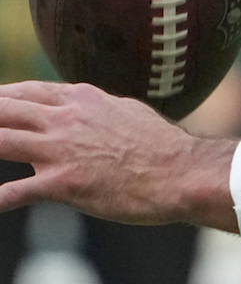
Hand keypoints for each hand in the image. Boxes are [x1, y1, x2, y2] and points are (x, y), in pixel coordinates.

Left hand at [0, 81, 237, 229]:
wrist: (179, 171)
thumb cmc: (160, 144)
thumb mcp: (126, 111)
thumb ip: (96, 107)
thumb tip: (85, 104)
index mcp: (81, 99)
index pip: (23, 91)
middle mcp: (64, 119)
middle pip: (2, 109)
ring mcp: (61, 150)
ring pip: (0, 140)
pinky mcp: (62, 183)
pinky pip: (13, 191)